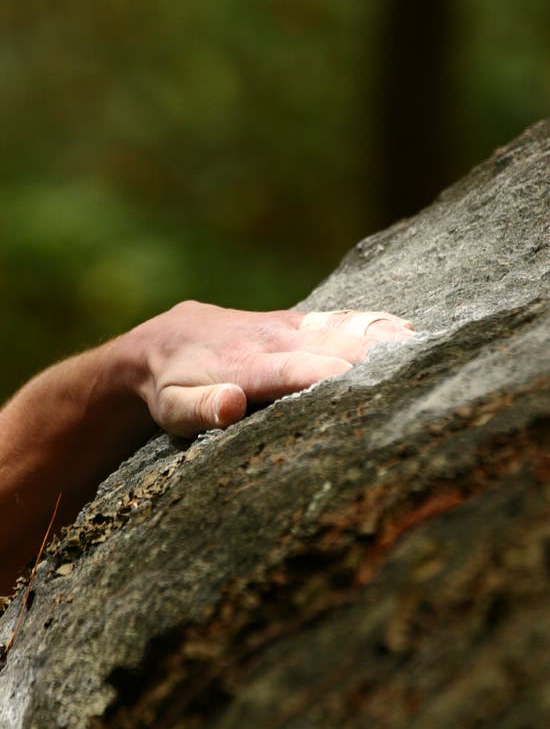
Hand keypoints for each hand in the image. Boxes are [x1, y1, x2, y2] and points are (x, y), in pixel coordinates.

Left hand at [120, 301, 413, 436]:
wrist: (159, 342)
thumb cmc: (170, 385)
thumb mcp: (174, 408)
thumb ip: (202, 408)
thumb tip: (234, 403)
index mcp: (251, 365)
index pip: (305, 372)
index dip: (342, 379)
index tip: (382, 391)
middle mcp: (274, 339)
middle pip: (334, 348)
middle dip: (376, 362)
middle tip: (425, 376)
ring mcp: (285, 326)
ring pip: (340, 329)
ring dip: (381, 340)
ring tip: (429, 350)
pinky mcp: (290, 322)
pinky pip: (334, 320)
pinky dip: (367, 324)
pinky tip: (401, 330)